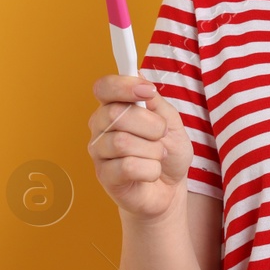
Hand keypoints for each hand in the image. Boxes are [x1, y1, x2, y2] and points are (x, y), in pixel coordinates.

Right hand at [87, 74, 194, 221]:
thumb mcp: (170, 121)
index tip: (148, 91)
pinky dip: (150, 169)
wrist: (170, 188)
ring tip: (158, 156)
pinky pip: (128, 167)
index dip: (124, 85)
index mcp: (113, 106)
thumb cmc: (167, 151)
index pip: (104, 87)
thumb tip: (140, 82)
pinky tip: (151, 172)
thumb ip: (155, 102)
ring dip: (153, 150)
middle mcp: (100, 127)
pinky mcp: (105, 177)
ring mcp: (99, 152)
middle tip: (161, 134)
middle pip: (116, 114)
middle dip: (150, 124)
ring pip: (122, 143)